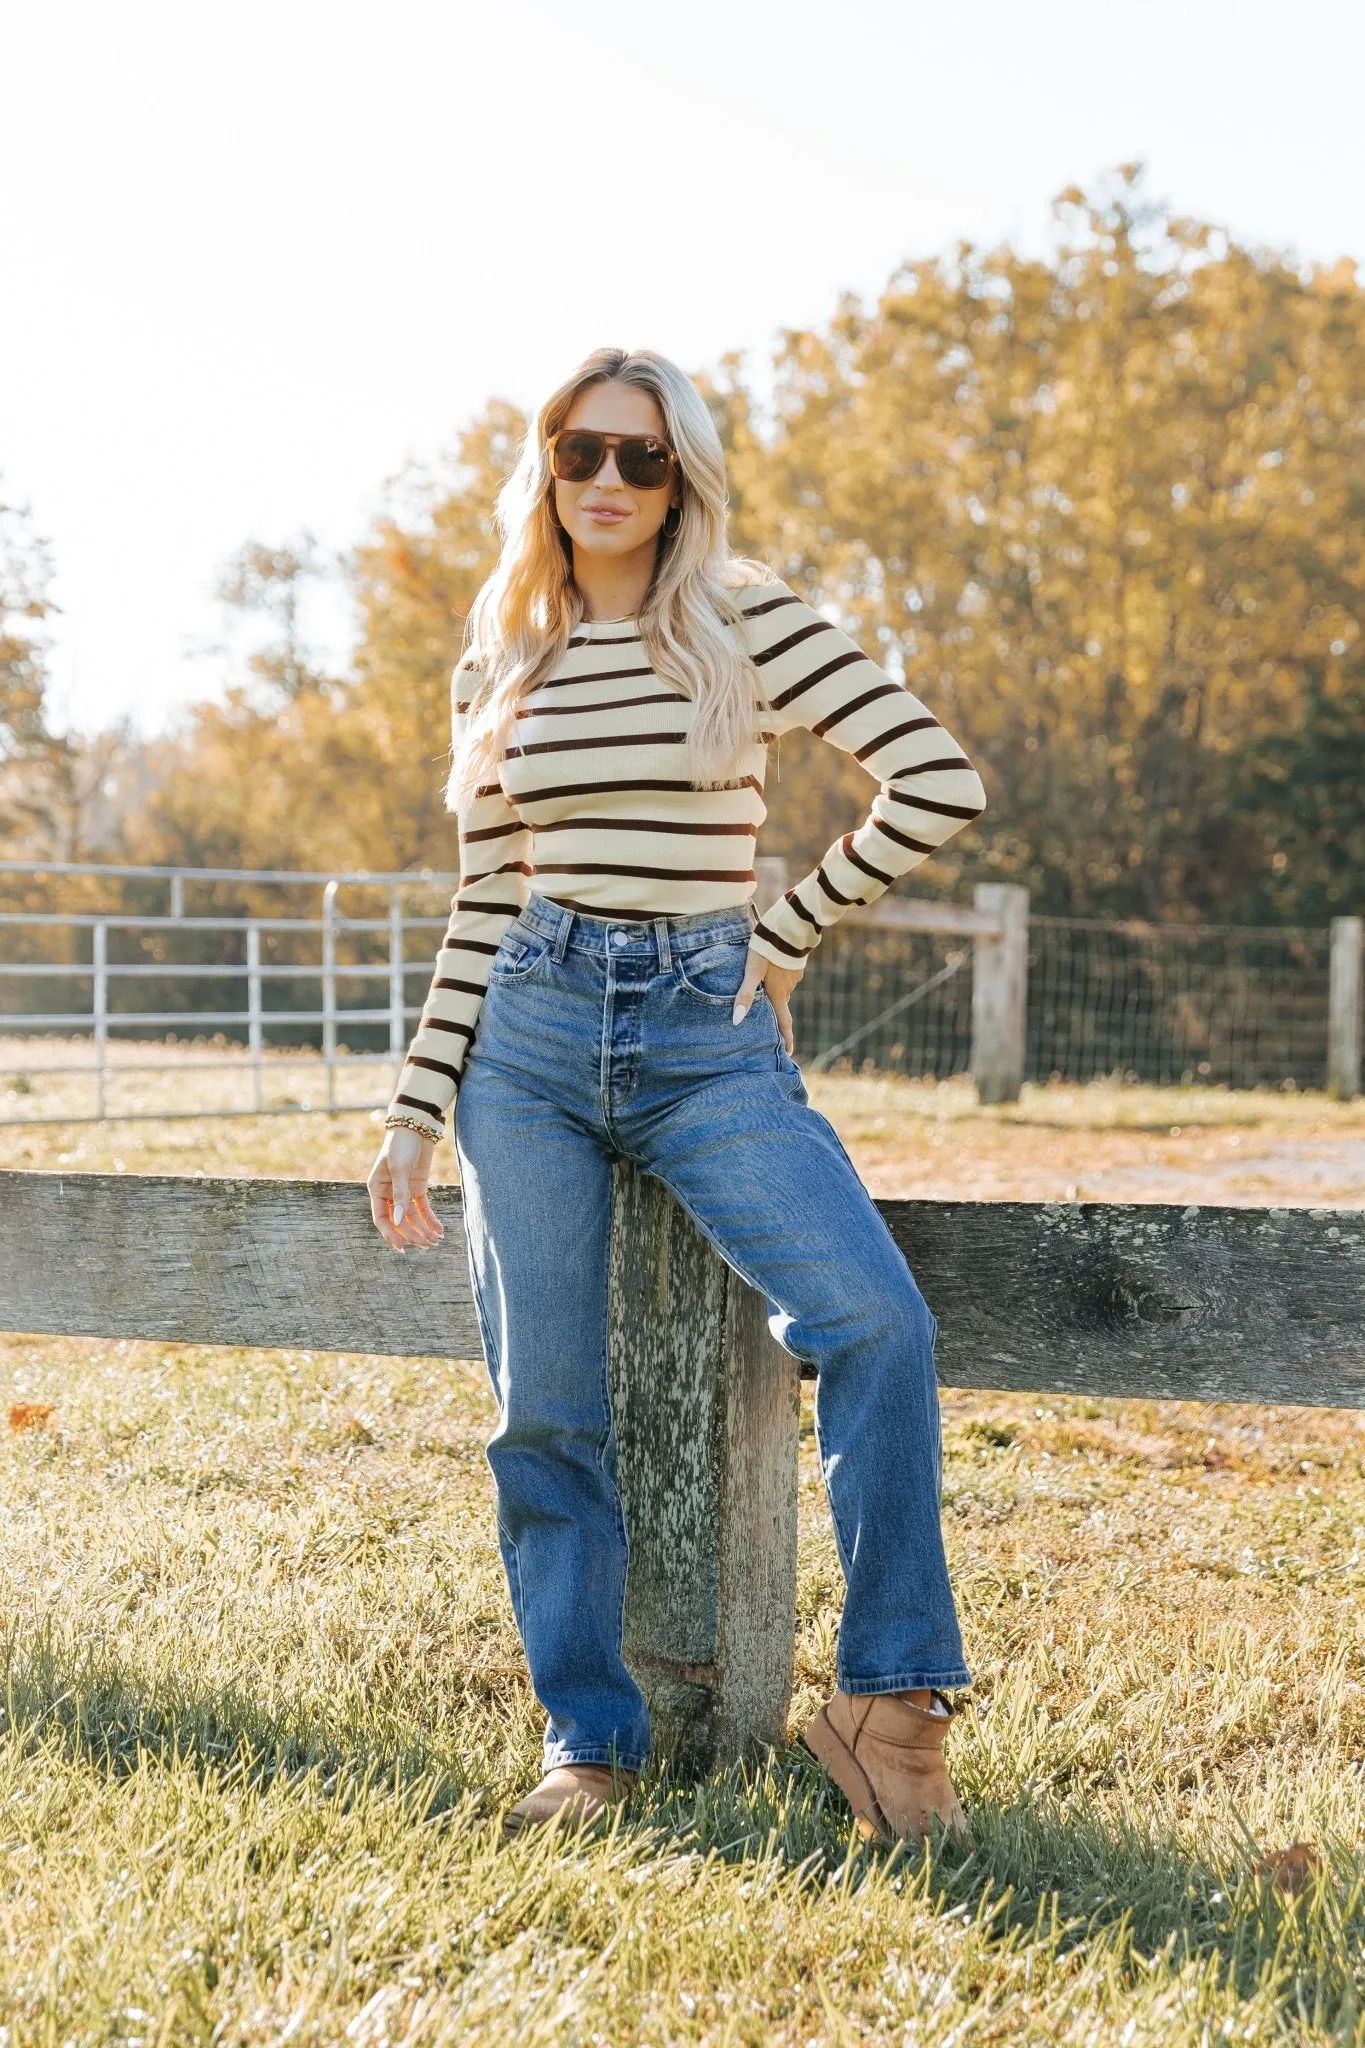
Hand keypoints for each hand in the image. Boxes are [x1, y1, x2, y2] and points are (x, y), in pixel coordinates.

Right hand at [366, 1127, 444, 1252]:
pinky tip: (439, 1230)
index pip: (381, 1218)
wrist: (417, 1126)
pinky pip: (423, 1208)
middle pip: (399, 1221)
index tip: (402, 1247)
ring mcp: (404, 1191)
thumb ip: (400, 1194)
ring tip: (435, 1241)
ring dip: (423, 1229)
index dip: (391, 1234)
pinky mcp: (418, 1187)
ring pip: (412, 1217)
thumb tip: (400, 1221)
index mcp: (376, 1189)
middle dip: (412, 1234)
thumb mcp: (399, 1168)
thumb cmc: (401, 1144)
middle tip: (426, 1245)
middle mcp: (388, 1193)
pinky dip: (431, 1219)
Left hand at [732, 945, 801, 1053]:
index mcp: (779, 994)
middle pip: (780, 1004)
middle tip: (765, 1017)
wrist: (787, 928)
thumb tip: (736, 1020)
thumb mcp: (752, 972)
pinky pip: (786, 975)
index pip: (784, 1022)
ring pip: (782, 988)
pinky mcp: (796, 964)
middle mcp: (789, 988)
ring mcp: (794, 976)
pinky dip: (778, 977)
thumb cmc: (766, 951)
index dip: (787, 1039)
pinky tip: (771, 969)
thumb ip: (745, 995)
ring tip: (762, 987)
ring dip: (774, 991)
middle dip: (774, 1012)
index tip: (789, 1052)